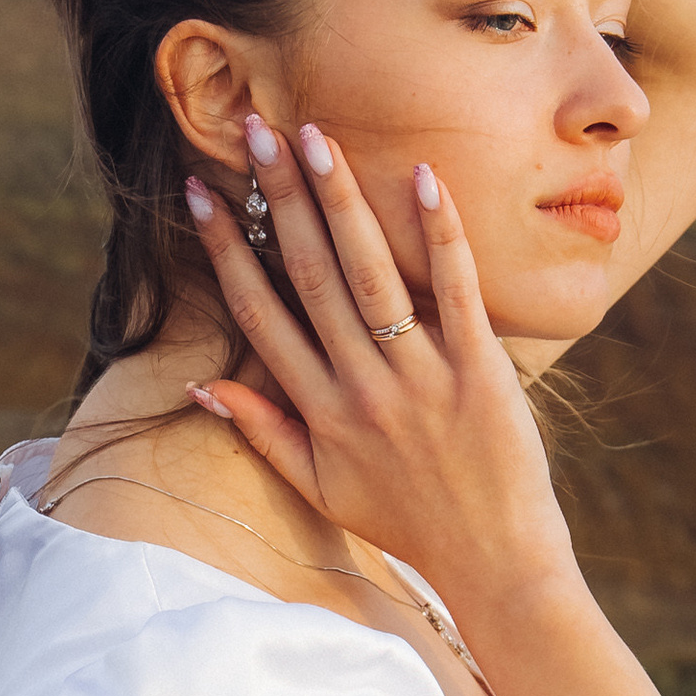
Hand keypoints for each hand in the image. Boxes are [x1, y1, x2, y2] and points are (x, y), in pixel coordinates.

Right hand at [182, 118, 581, 622]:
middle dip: (278, 200)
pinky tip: (422, 175)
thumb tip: (200, 389)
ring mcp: (420, 377)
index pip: (259, 315)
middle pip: (308, 277)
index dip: (227, 251)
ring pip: (370, 274)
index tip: (204, 194)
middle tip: (256, 132)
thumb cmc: (406, 524)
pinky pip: (456, 290)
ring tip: (315, 138)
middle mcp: (361, 389)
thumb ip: (261, 434)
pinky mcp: (481, 371)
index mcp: (318, 412)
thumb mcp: (320, 490)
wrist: (495, 563)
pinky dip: (438, 232)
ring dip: (340, 202)